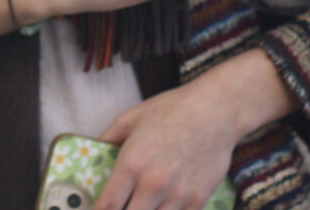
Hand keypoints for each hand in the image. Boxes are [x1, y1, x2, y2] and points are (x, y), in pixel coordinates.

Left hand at [93, 72, 236, 209]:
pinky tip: (163, 206)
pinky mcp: (197, 201)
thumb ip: (107, 139)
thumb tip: (93, 155)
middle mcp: (153, 184)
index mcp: (132, 163)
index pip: (106, 206)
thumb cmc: (173, 109)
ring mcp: (177, 196)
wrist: (217, 110)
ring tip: (144, 204)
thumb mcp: (132, 117)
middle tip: (121, 207)